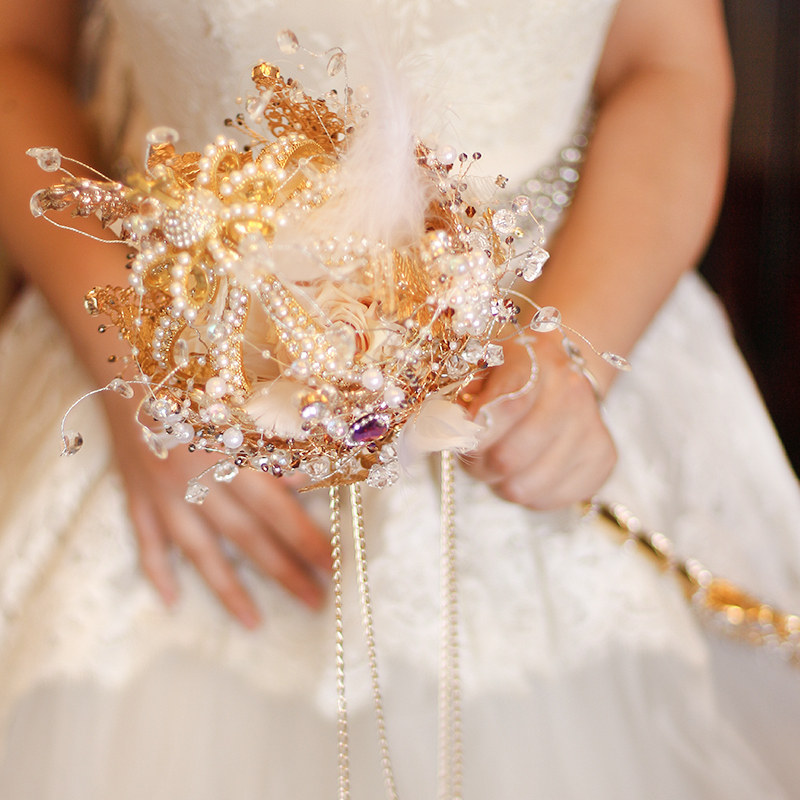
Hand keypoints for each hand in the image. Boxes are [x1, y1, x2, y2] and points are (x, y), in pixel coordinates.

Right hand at [103, 396, 331, 627]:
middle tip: (313, 604)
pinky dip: (157, 571)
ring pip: (200, 552)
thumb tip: (309, 478)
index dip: (307, 538)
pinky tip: (172, 600)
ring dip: (229, 590)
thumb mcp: (244, 400)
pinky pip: (146, 541)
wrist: (127, 358)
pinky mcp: (136, 494)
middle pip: (247, 537)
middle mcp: (197, 481)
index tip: (334, 565)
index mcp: (229, 454)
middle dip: (283, 572)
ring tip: (254, 622)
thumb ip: (277, 440)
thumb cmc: (197, 375)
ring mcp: (162, 494)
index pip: (278, 509)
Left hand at [462, 335, 616, 509]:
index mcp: (538, 362)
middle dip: (478, 465)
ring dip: (499, 482)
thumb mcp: (480, 367)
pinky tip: (526, 468)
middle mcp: (573, 393)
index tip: (458, 438)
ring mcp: (592, 429)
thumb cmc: (510, 371)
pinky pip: (545, 500)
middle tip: (472, 456)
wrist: (565, 371)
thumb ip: (459, 397)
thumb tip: (444, 433)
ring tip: (499, 461)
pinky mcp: (603, 460)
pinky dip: (526, 492)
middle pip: (508, 458)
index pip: (503, 409)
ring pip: (523, 488)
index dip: (472, 434)